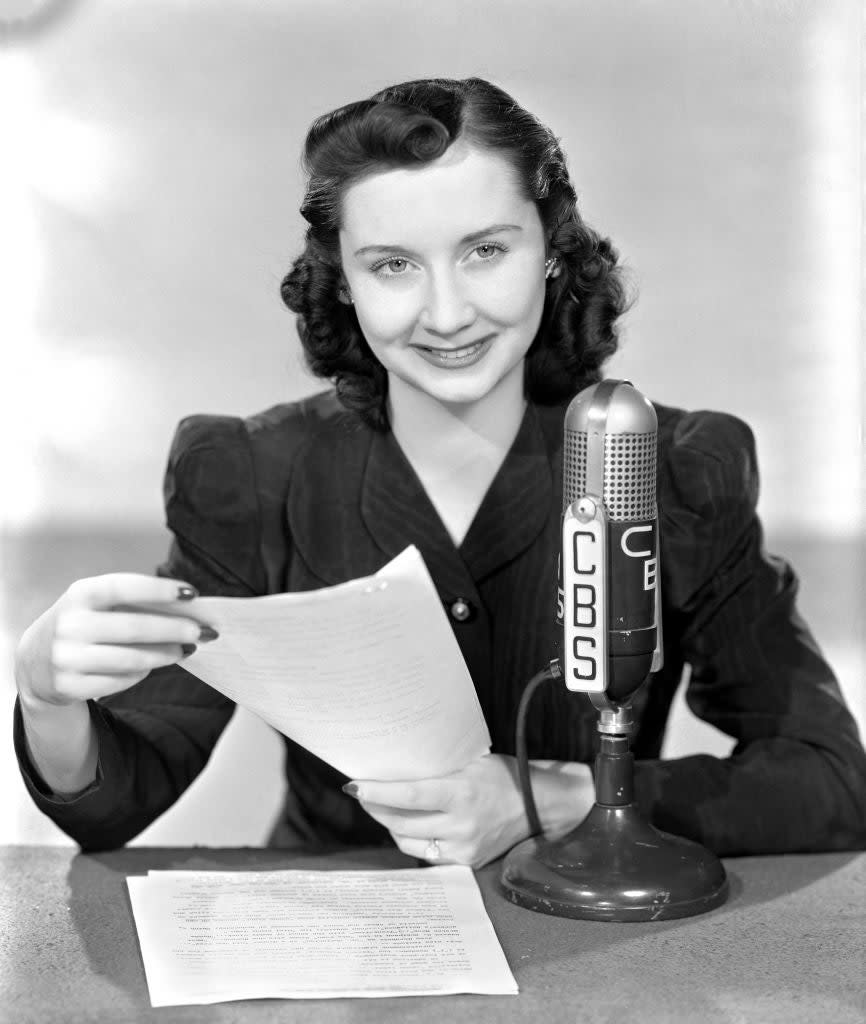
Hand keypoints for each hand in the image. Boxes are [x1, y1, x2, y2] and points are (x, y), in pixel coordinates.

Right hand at [15, 573, 216, 708]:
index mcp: (80, 594)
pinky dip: (142, 672)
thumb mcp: (98, 604)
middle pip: (134, 628)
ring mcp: (66, 657)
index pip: (123, 587)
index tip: (192, 594)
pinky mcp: (70, 686)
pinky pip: (121, 681)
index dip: (159, 590)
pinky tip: (153, 665)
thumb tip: (188, 609)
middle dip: (175, 630)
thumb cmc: (84, 623)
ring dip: (167, 655)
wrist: (36, 660)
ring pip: (132, 659)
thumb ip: (135, 603)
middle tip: (204, 631)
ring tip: (188, 649)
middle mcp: (69, 624)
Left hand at [345, 754, 593, 868]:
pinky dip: (415, 841)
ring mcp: (464, 848)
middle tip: (364, 796)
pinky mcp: (467, 863)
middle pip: (401, 823)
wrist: (539, 806)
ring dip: (391, 827)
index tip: (354, 786)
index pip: (409, 796)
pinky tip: (411, 827)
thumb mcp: (471, 762)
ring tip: (385, 811)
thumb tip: (397, 766)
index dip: (377, 793)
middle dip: (376, 809)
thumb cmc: (503, 776)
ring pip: (409, 843)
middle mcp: (461, 825)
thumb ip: (438, 769)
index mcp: (461, 793)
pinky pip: (428, 855)